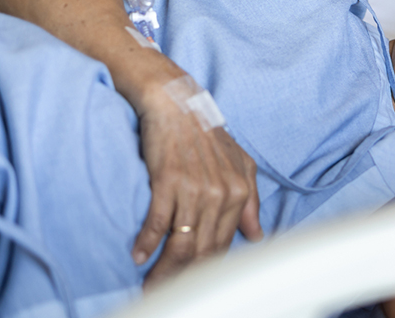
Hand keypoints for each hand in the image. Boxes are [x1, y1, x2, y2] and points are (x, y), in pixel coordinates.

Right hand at [132, 95, 261, 286]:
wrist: (177, 105)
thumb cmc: (207, 135)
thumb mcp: (240, 164)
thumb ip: (250, 202)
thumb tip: (255, 236)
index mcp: (240, 192)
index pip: (225, 243)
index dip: (208, 267)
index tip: (194, 281)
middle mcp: (221, 194)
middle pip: (204, 250)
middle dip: (186, 276)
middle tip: (167, 289)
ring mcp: (195, 189)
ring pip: (183, 244)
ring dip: (164, 269)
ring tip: (151, 283)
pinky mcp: (168, 182)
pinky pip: (158, 223)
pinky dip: (147, 244)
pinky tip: (138, 256)